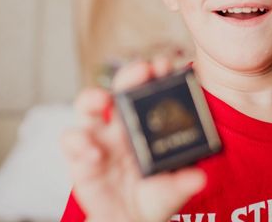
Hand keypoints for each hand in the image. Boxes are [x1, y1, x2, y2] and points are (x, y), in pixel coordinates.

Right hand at [61, 56, 205, 221]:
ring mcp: (99, 137)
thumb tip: (200, 177)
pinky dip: (79, 142)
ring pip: (87, 105)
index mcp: (146, 123)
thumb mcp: (173, 190)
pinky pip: (71, 141)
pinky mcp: (79, 157)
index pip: (150, 89)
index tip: (166, 65)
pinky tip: (95, 153)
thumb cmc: (153, 197)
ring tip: (105, 101)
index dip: (157, 74)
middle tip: (143, 69)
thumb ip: (183, 183)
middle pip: (120, 86)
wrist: (129, 221)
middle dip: (130, 74)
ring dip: (94, 97)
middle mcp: (121, 124)